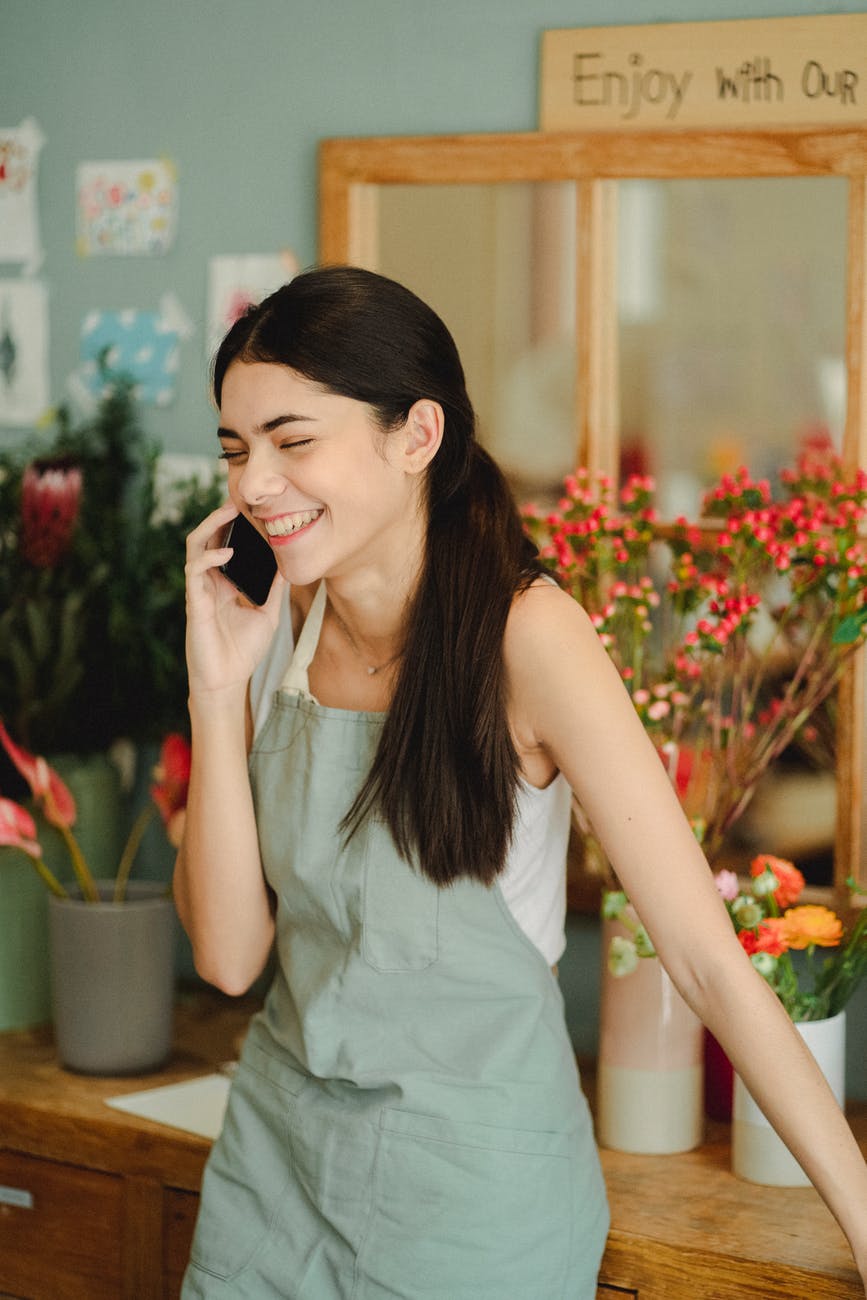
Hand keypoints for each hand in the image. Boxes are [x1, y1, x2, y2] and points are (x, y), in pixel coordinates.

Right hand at [184, 500, 285, 697]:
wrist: (228, 680)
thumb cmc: (243, 651)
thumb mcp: (267, 614)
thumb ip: (274, 589)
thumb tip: (289, 566)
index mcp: (223, 583)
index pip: (223, 545)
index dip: (232, 527)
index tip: (252, 511)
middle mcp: (209, 583)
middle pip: (206, 538)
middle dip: (218, 517)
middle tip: (237, 501)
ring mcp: (199, 591)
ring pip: (195, 547)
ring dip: (209, 526)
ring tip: (227, 512)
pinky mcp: (194, 603)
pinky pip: (194, 571)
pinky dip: (209, 557)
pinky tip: (226, 551)